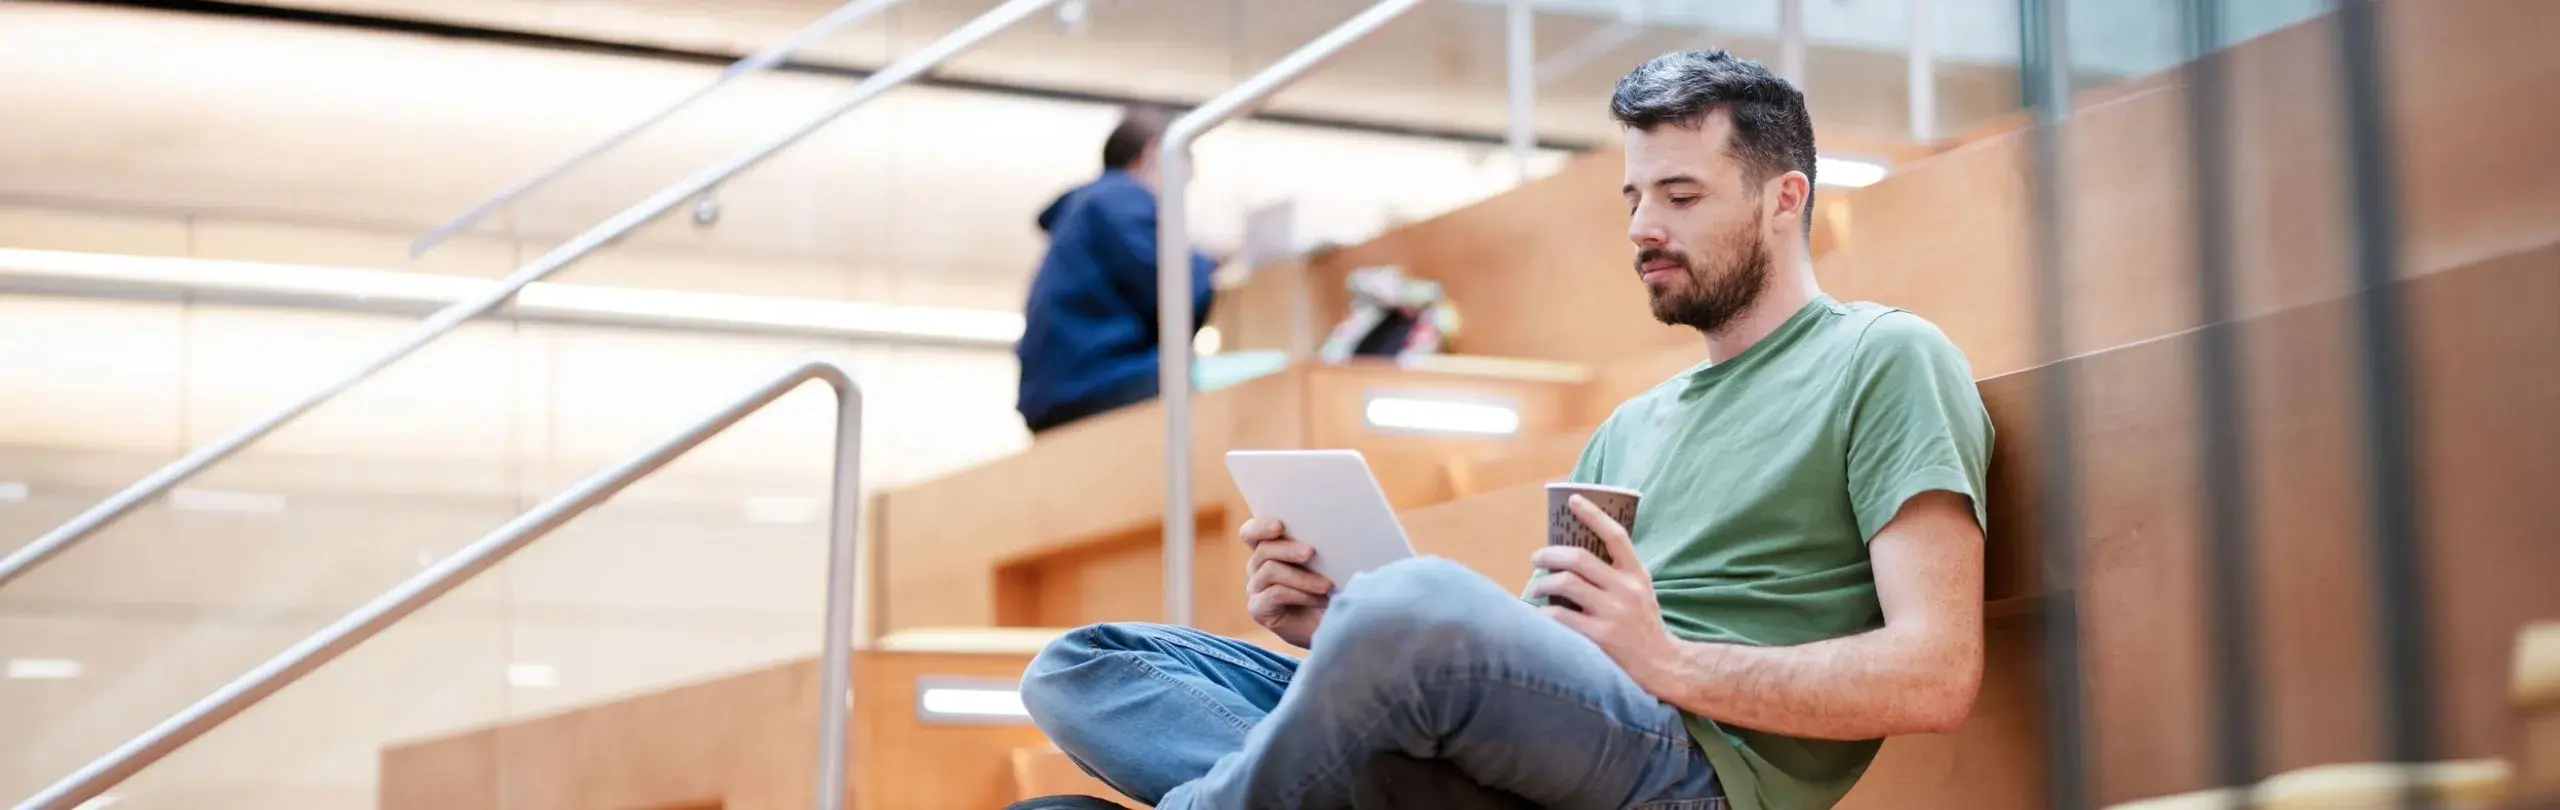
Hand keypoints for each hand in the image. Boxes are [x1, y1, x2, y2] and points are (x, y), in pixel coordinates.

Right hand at [1240, 518, 1332, 648]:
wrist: (1333, 625)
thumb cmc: (1330, 589)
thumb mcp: (1325, 564)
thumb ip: (1317, 547)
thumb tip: (1327, 529)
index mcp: (1270, 549)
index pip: (1252, 532)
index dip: (1261, 526)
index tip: (1279, 526)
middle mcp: (1257, 566)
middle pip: (1263, 549)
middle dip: (1288, 549)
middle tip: (1310, 552)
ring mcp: (1255, 588)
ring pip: (1270, 570)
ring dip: (1302, 577)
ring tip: (1327, 585)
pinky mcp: (1258, 609)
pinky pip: (1275, 594)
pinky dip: (1300, 594)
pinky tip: (1319, 600)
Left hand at [1527, 496, 1682, 691]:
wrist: (1663, 666)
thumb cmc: (1644, 626)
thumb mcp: (1641, 592)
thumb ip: (1617, 573)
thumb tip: (1575, 555)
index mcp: (1636, 574)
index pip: (1615, 535)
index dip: (1593, 514)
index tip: (1574, 500)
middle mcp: (1626, 590)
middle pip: (1578, 558)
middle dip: (1549, 554)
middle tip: (1536, 558)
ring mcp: (1613, 614)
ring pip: (1565, 584)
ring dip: (1542, 582)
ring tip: (1536, 586)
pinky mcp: (1599, 637)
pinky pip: (1560, 616)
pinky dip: (1544, 612)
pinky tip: (1539, 613)